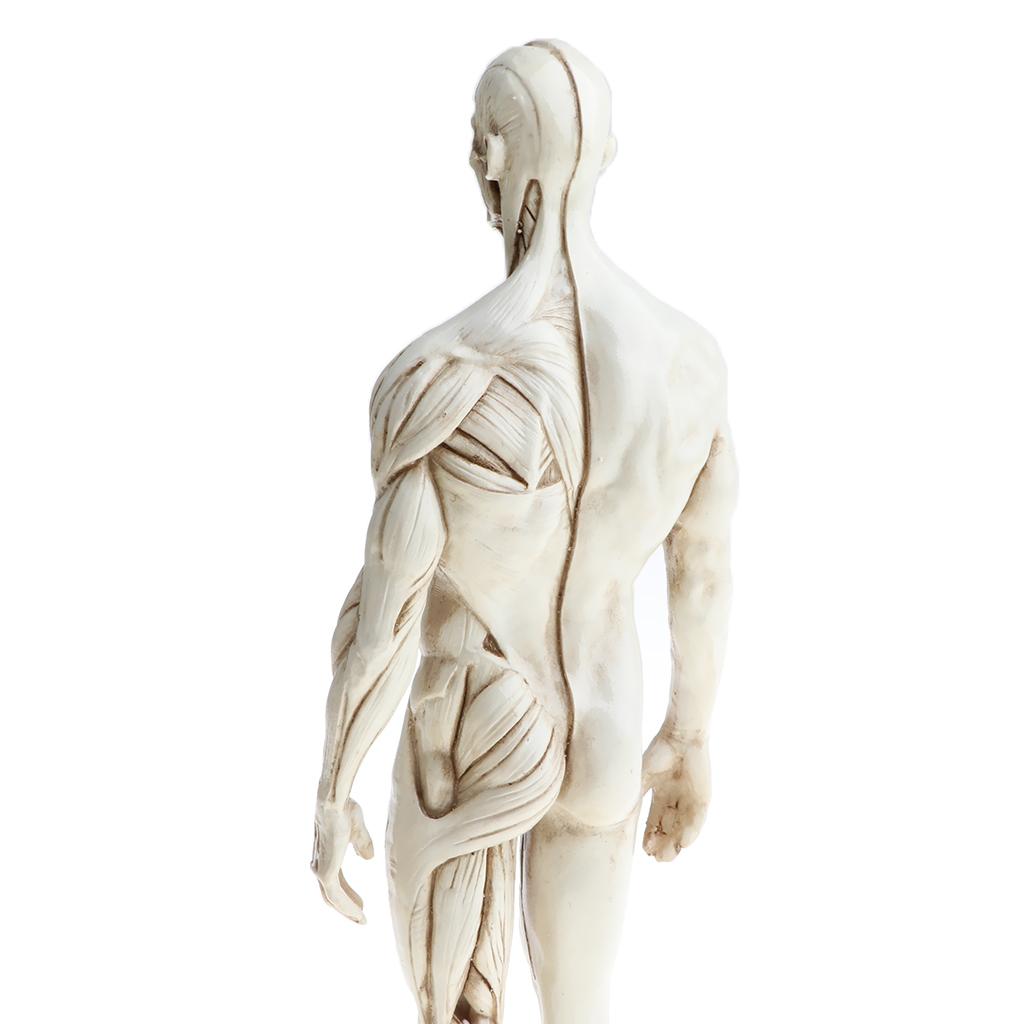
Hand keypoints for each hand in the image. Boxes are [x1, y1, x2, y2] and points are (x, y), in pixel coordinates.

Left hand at [311, 797, 373, 922]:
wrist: (334, 803)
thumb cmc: (344, 808)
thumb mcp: (357, 827)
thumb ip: (362, 843)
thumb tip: (367, 859)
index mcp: (326, 855)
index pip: (336, 883)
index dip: (348, 894)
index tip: (362, 904)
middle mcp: (320, 865)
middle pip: (332, 895)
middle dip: (347, 907)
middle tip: (361, 917)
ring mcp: (321, 871)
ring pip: (334, 900)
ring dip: (348, 912)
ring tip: (362, 921)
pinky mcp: (326, 873)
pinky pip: (337, 897)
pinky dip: (348, 908)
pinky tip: (360, 915)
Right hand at [641, 730, 710, 861]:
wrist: (680, 736)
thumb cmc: (659, 753)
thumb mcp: (641, 778)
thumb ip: (633, 798)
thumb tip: (618, 820)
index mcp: (660, 794)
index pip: (654, 822)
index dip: (650, 837)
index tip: (644, 852)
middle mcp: (675, 800)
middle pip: (669, 829)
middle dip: (663, 845)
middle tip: (657, 859)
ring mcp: (690, 800)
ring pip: (683, 828)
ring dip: (675, 843)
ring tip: (667, 857)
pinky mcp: (704, 799)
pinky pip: (698, 820)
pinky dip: (691, 832)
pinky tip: (684, 843)